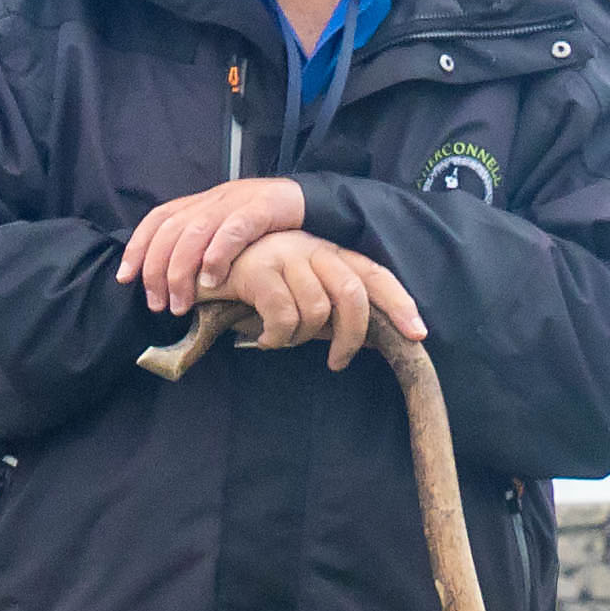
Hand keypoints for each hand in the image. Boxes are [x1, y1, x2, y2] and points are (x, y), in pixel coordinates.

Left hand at [119, 174, 305, 311]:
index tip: (125, 278)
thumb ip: (197, 247)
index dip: (137, 247)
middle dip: (157, 270)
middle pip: (171, 231)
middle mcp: (211, 201)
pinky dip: (218, 255)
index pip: (157, 220)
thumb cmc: (260, 224)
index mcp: (199, 203)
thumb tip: (166, 281)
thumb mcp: (222, 230)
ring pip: (196, 232)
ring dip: (182, 271)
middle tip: (157, 304)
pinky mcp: (261, 210)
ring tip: (181, 303)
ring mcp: (235, 203)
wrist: (305, 200)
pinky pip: (234, 230)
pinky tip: (212, 280)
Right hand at [218, 230, 430, 366]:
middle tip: (338, 362)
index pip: (374, 274)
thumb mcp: (292, 294)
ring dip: (298, 338)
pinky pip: (284, 317)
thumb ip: (325, 310)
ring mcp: (285, 255)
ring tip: (278, 339)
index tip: (417, 334)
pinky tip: (258, 338)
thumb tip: (366, 339)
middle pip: (352, 294)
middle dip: (352, 336)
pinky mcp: (260, 269)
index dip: (399, 303)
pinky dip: (275, 338)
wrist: (193, 269)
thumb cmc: (246, 288)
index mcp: (326, 253)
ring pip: (316, 311)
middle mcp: (310, 247)